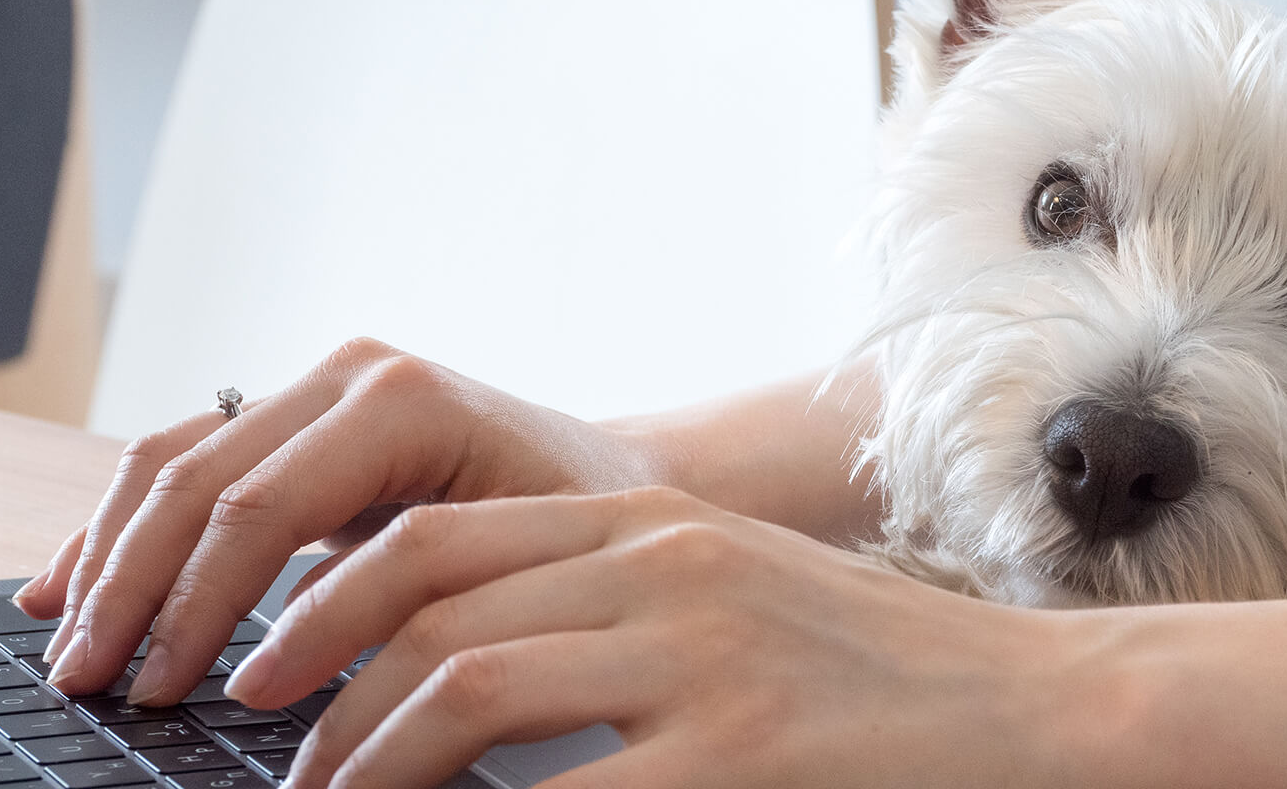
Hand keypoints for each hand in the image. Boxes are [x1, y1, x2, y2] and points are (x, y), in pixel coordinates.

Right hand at [12, 337, 674, 703]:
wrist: (618, 484)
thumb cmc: (586, 532)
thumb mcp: (516, 569)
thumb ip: (410, 607)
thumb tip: (281, 676)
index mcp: (403, 402)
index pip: (259, 507)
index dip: (196, 605)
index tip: (159, 691)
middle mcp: (349, 377)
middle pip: (196, 480)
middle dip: (130, 590)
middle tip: (88, 684)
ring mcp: (317, 389)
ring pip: (171, 462)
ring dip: (107, 560)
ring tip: (69, 653)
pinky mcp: (296, 419)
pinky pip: (186, 463)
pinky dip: (124, 529)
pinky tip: (70, 587)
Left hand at [224, 487, 1088, 788]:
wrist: (1023, 703)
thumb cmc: (869, 664)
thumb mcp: (727, 597)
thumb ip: (606, 607)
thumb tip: (456, 662)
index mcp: (649, 522)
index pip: (436, 543)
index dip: (325, 607)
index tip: (263, 674)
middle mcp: (662, 567)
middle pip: (428, 609)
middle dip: (318, 692)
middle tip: (271, 763)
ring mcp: (700, 657)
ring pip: (465, 689)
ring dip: (366, 763)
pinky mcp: (737, 754)